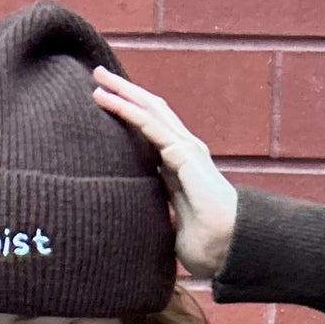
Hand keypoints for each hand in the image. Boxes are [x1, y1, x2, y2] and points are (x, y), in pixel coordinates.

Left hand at [91, 67, 239, 280]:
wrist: (226, 247)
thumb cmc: (202, 242)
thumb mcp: (169, 218)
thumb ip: (154, 205)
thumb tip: (130, 211)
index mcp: (179, 164)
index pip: (152, 128)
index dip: (130, 111)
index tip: (105, 99)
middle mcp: (184, 150)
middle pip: (151, 111)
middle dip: (125, 92)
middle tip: (98, 76)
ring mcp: (186, 149)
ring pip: (150, 111)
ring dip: (123, 93)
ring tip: (98, 79)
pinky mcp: (184, 155)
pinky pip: (150, 126)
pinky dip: (128, 110)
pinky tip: (109, 100)